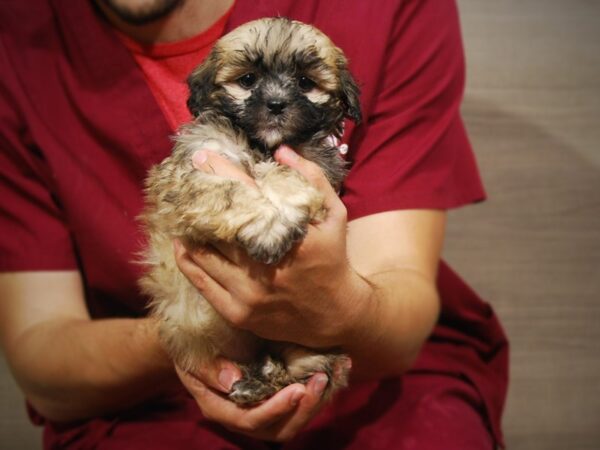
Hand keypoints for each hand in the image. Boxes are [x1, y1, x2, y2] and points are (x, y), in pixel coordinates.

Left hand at [175, 146, 373, 348]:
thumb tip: (282, 150)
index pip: (250, 199)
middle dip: (201, 202)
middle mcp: (269, 268)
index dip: (223, 176)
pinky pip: (202, 284)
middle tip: (185, 185)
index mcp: (294, 239)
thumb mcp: (334, 216)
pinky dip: (187, 262)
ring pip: (206, 255)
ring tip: (182, 213)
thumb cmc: (332, 260)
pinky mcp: (239, 313)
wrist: (336, 315)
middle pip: (222, 227)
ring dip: (191, 231)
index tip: (203, 157)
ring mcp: (251, 294)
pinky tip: (181, 244)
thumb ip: (313, 180)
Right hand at [175, 357, 328, 441]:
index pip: (252, 419)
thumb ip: (209, 369)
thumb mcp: (191, 356)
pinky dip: (318, 389)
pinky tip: (336, 366)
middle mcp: (243, 415)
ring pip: (294, 419)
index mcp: (221, 408)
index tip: (297, 389)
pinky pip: (299, 403)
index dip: (276, 409)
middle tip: (322, 380)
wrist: (195, 343)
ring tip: (335, 371)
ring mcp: (261, 408)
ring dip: (317, 400)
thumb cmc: (191, 348)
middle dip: (305, 409)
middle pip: (280, 428)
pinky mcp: (275, 395)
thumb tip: (231, 380)